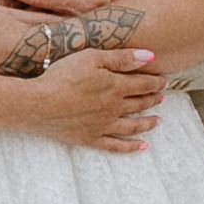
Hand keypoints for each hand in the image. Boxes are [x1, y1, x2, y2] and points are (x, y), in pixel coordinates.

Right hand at [15, 42, 166, 151]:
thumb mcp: (92, 58)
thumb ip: (122, 58)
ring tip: (158, 120)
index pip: (143, 84)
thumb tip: (150, 56)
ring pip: (133, 125)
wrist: (39, 103)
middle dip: (153, 99)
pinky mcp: (91, 138)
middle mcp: (114, 108)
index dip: (155, 82)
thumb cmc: (62, 76)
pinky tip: (142, 147)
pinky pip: (116, 145)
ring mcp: (103, 125)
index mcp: (115, 86)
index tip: (164, 81)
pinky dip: (131, 147)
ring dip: (148, 122)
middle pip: (139, 103)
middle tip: (161, 97)